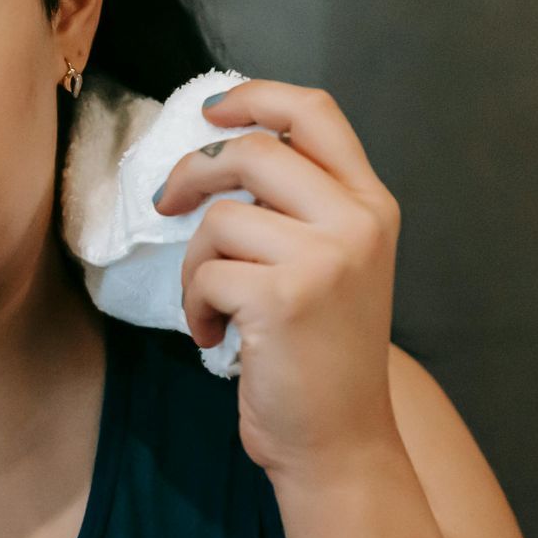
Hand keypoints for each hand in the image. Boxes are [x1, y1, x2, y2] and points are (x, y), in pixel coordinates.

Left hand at [151, 80, 402, 480]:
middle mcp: (357, 221)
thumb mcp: (330, 264)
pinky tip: (217, 337)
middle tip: (166, 204)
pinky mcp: (284, 296)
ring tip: (213, 307)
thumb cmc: (318, 355)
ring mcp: (325, 257)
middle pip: (253, 150)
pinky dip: (196, 307)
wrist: (339, 441)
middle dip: (192, 173)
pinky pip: (206, 273)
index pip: (315, 113)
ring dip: (196, 266)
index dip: (255, 96)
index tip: (210, 110)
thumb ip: (297, 206)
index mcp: (370, 204)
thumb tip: (218, 153)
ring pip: (219, 220)